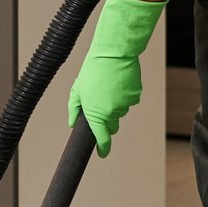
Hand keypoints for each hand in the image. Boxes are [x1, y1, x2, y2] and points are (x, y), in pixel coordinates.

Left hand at [66, 0, 164, 156]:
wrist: (113, 53)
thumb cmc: (91, 71)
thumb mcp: (77, 90)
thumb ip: (73, 110)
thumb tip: (72, 123)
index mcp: (96, 114)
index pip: (102, 139)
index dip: (103, 148)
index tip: (102, 153)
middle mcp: (112, 113)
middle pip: (112, 125)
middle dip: (107, 121)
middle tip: (100, 103)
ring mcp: (126, 105)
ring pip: (120, 111)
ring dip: (114, 104)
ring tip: (107, 86)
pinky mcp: (135, 95)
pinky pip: (129, 100)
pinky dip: (124, 95)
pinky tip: (118, 82)